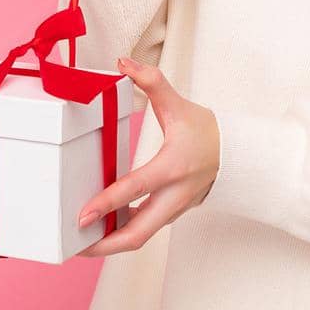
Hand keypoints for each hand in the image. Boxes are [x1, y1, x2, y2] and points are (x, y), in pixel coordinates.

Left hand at [75, 56, 219, 257]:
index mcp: (173, 167)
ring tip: (79, 243)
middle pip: (137, 234)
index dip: (107, 204)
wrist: (236, 155)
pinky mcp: (170, 214)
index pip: (135, 189)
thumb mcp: (179, 105)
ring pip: (140, 237)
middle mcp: (173, 195)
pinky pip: (144, 231)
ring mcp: (173, 209)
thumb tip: (123, 63)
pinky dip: (121, 236)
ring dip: (110, 245)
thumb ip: (152, 82)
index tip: (82, 216)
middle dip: (103, 245)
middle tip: (73, 246)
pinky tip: (100, 232)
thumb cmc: (206, 132)